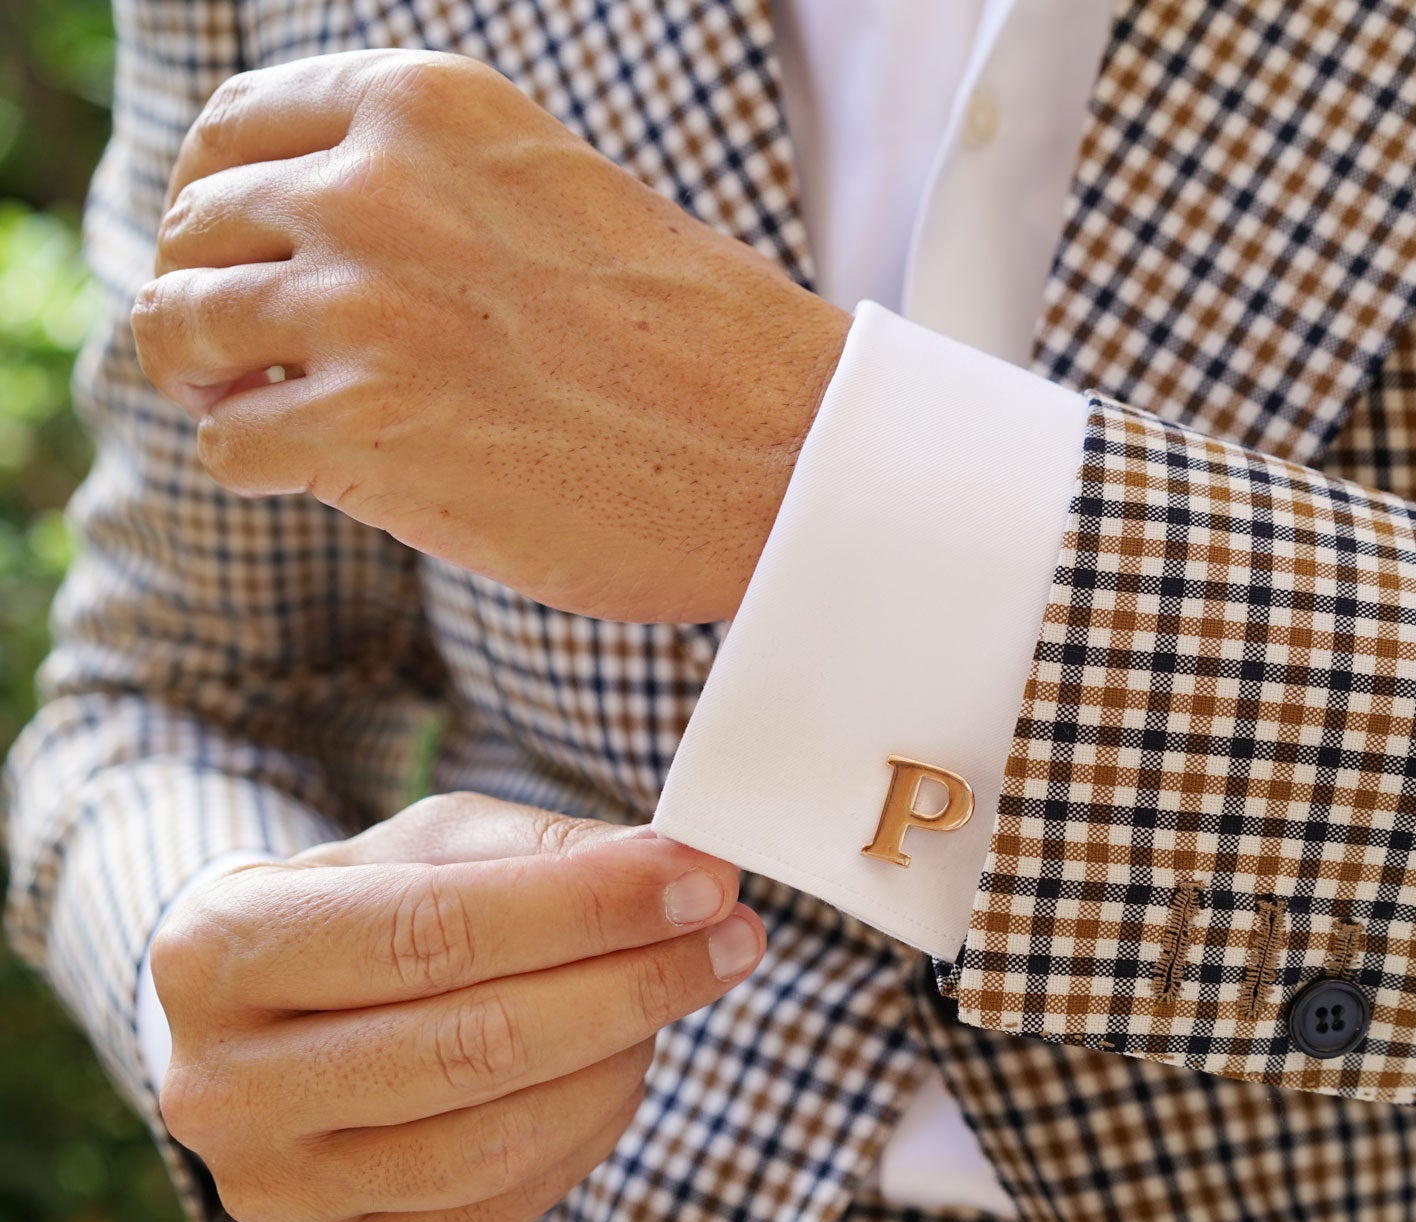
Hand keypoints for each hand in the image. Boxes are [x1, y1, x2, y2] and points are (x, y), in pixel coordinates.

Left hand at [132, 50, 852, 623]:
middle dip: (210, 296)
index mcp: (427, 105)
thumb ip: (433, 187)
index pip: (236, 125)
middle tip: (256, 358)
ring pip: (179, 329)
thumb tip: (315, 236)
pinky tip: (330, 472)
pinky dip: (260, 465)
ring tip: (279, 413)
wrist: (786, 450)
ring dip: (215, 381)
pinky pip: (227, 442)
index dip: (215, 199)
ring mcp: (362, 308)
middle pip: (196, 228)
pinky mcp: (363, 429)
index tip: (239, 255)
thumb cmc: (700, 339)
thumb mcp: (556, 193)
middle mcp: (375, 185)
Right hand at [148, 793, 762, 1221]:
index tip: (699, 880)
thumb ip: (545, 850)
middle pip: (474, 1044)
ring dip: (623, 1060)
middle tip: (729, 937)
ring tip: (677, 993)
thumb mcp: (429, 844)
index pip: (435, 931)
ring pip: (498, 1140)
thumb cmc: (367, 909)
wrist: (277, 1014)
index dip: (588, 908)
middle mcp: (222, 1084)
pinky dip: (589, 1134)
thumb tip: (677, 869)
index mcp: (222, 950)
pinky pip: (502, 1207)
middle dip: (633, 983)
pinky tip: (619, 1067)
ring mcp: (275, 1188)